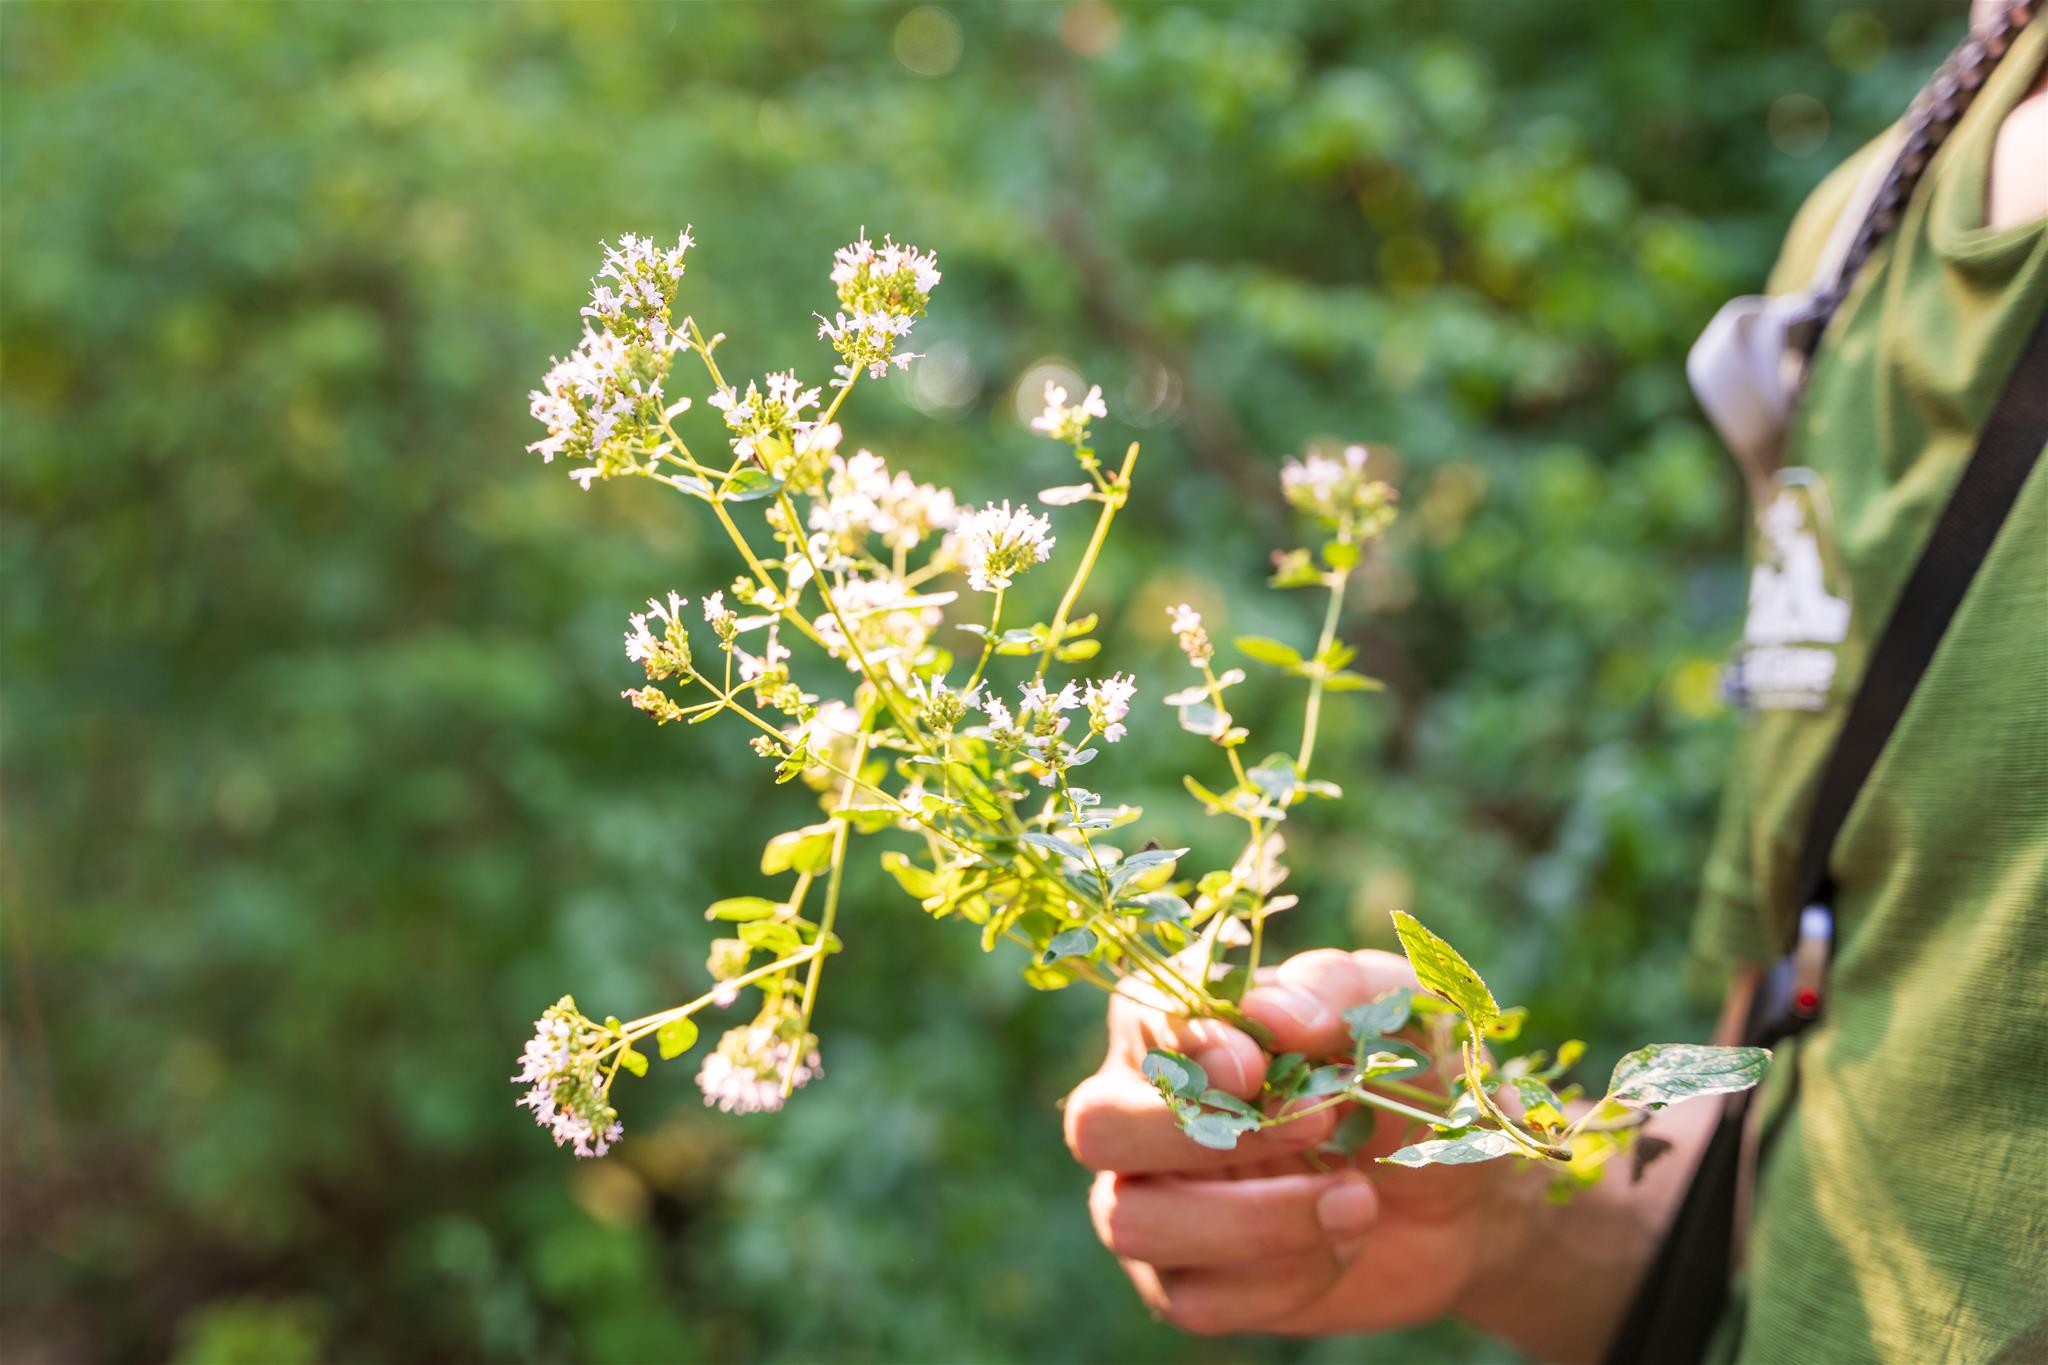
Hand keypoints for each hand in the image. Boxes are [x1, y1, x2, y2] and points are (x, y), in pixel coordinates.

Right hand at [1064, 948, 1534, 1336]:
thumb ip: (1337, 990)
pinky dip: (1282, 1278)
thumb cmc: (1413, 1079)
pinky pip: (1193, 1300)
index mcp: (1185, 1021)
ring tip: (1357, 1199)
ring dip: (1251, 1220)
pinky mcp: (1186, 1281)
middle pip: (1095, 1126)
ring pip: (1130, 1222)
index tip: (1258, 1070)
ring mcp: (1154, 1199)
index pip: (1139, 1018)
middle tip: (1315, 1126)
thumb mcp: (1401, 1011)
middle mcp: (1144, 1107)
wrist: (1464, 1195)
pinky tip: (1343, 1243)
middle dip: (1193, 1136)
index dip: (1186, 1048)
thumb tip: (1265, 1011)